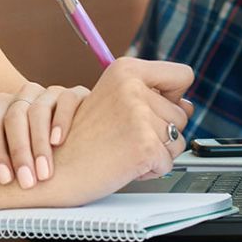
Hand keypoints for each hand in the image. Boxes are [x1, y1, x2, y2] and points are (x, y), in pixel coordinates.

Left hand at [0, 81, 91, 188]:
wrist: (76, 136)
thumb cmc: (32, 150)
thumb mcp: (10, 149)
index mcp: (3, 105)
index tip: (5, 180)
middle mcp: (25, 94)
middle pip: (15, 118)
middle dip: (19, 153)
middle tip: (27, 182)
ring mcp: (51, 92)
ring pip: (39, 111)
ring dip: (40, 144)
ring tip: (44, 173)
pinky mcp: (77, 94)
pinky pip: (67, 101)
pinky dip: (61, 121)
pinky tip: (58, 142)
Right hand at [43, 58, 195, 203]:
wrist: (52, 170)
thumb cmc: (81, 141)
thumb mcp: (114, 105)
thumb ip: (152, 99)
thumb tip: (189, 105)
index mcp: (125, 69)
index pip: (183, 75)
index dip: (174, 96)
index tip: (153, 109)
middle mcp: (134, 87)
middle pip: (182, 114)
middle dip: (162, 132)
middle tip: (125, 138)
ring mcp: (140, 115)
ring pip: (178, 141)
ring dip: (156, 153)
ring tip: (123, 151)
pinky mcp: (144, 144)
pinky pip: (167, 164)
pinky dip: (149, 171)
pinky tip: (123, 165)